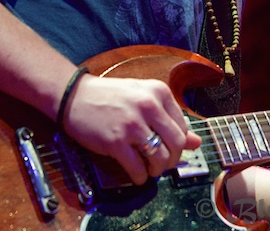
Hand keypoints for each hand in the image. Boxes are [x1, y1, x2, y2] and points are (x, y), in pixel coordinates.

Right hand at [62, 75, 201, 184]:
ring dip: (157, 170)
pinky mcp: (115, 141)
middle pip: (176, 144)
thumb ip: (169, 118)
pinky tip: (136, 174)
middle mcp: (148, 105)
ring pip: (160, 158)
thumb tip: (196, 142)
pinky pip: (138, 168)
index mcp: (158, 92)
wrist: (74, 96)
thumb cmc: (110, 97)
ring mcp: (132, 124)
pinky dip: (140, 177)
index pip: (182, 126)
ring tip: (149, 169)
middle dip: (172, 160)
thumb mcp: (142, 98)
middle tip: (161, 163)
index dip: (178, 143)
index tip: (168, 148)